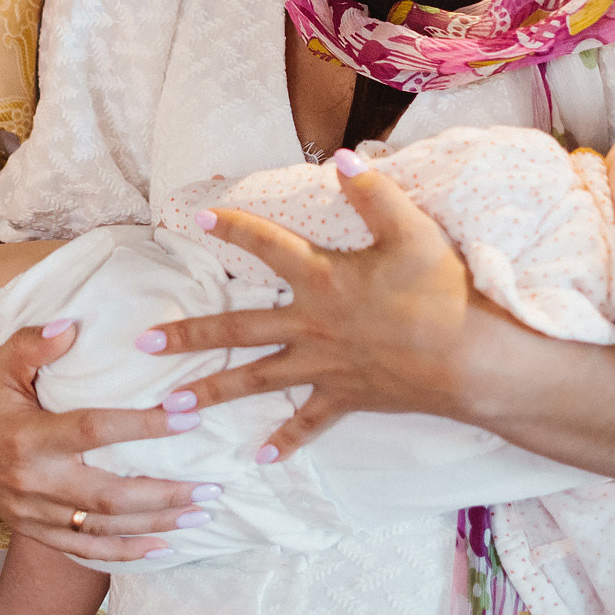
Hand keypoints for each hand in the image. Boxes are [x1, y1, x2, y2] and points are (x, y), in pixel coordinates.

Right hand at [0, 320, 205, 561]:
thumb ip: (34, 343)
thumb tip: (72, 325)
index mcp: (28, 436)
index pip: (93, 430)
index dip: (141, 424)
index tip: (187, 415)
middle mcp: (33, 481)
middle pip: (107, 497)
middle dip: (163, 495)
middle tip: (211, 488)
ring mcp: (33, 512)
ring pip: (101, 529)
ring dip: (154, 526)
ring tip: (200, 517)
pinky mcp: (34, 529)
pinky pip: (82, 550)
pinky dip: (123, 553)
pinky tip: (161, 548)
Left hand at [155, 150, 474, 459]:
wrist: (470, 361)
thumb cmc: (442, 291)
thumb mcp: (412, 230)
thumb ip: (374, 192)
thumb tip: (341, 157)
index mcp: (322, 279)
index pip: (266, 246)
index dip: (232, 229)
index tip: (196, 219)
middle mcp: (311, 324)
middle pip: (238, 328)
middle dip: (188, 334)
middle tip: (144, 344)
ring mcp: (324, 366)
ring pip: (257, 379)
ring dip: (213, 391)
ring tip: (172, 405)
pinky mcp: (346, 397)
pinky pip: (309, 422)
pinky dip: (286, 440)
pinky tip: (260, 457)